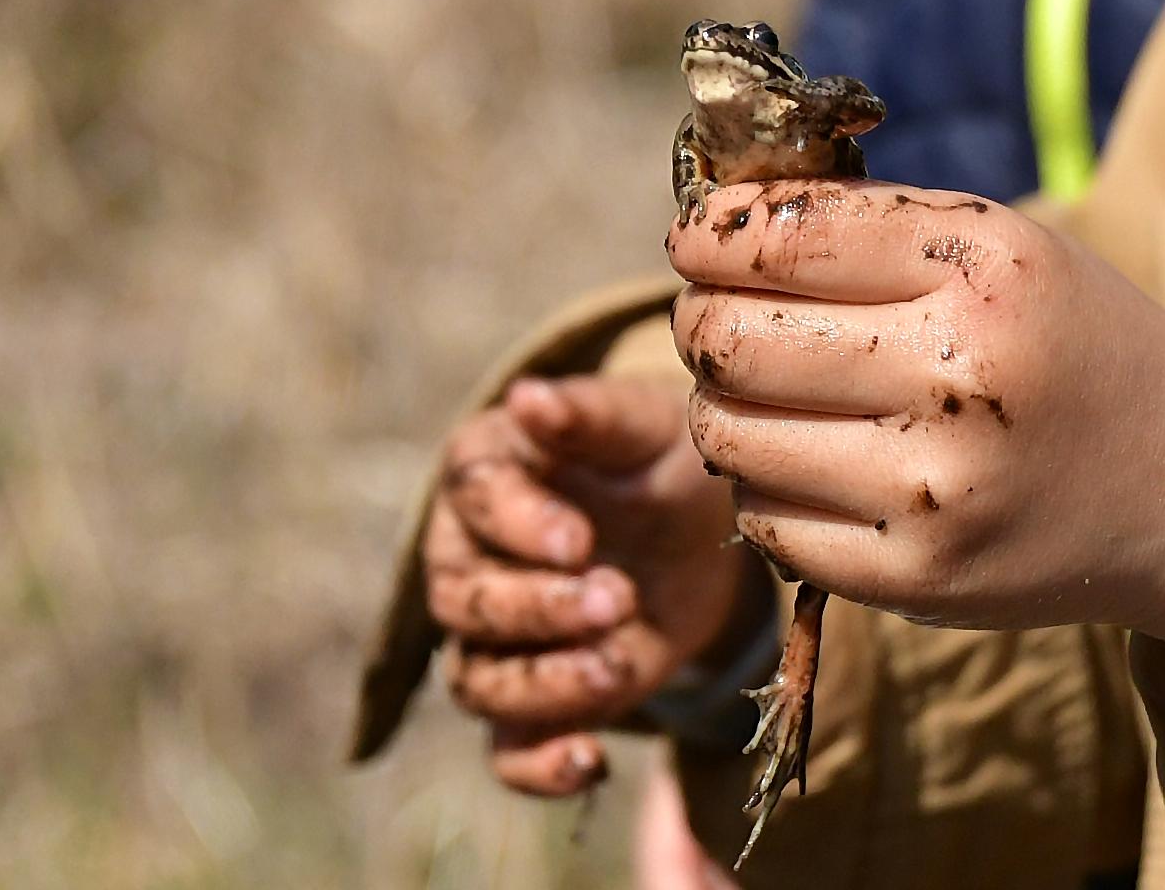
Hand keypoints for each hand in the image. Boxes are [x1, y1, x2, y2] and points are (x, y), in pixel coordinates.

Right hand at [423, 375, 760, 794]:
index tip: (578, 539)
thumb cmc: (658, 455)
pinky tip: (591, 761)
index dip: (519, 525)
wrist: (701, 524)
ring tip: (615, 662)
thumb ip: (586, 413)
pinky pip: (509, 752)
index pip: (474, 501)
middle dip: (538, 609)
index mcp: (485, 474)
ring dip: (542, 684)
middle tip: (616, 596)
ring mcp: (497, 638)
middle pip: (464, 601)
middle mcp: (470, 559)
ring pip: (478, 681)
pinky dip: (538, 767)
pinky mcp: (539, 700)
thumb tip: (529, 397)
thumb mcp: (640, 422)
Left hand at [665, 179, 1164, 631]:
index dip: (708, 233)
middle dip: (697, 317)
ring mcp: (934, 492)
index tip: (693, 238)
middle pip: (732, 338)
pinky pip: (761, 520)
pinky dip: (760, 482)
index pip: (782, 237)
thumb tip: (715, 220)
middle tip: (710, 314)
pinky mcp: (916, 581)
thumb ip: (874, 224)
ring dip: (717, 402)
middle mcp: (961, 378)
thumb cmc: (1079, 345)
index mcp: (987, 269)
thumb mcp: (1009, 249)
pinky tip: (806, 460)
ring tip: (758, 388)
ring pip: (726, 434)